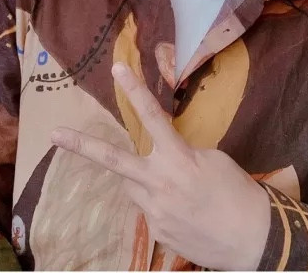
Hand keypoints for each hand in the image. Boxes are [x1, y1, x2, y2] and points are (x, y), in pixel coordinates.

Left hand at [50, 62, 270, 270]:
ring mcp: (154, 210)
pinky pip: (148, 208)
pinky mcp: (156, 231)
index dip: (135, 90)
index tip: (117, 68)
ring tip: (176, 187)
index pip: (151, 116)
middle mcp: (159, 182)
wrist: (253, 239)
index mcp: (178, 157)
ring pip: (132, 184)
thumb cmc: (237, 192)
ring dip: (143, 179)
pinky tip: (184, 211)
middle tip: (54, 134)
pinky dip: (160, 202)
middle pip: (113, 160)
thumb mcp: (211, 160)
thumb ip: (180, 153)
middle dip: (81, 146)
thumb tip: (162, 156)